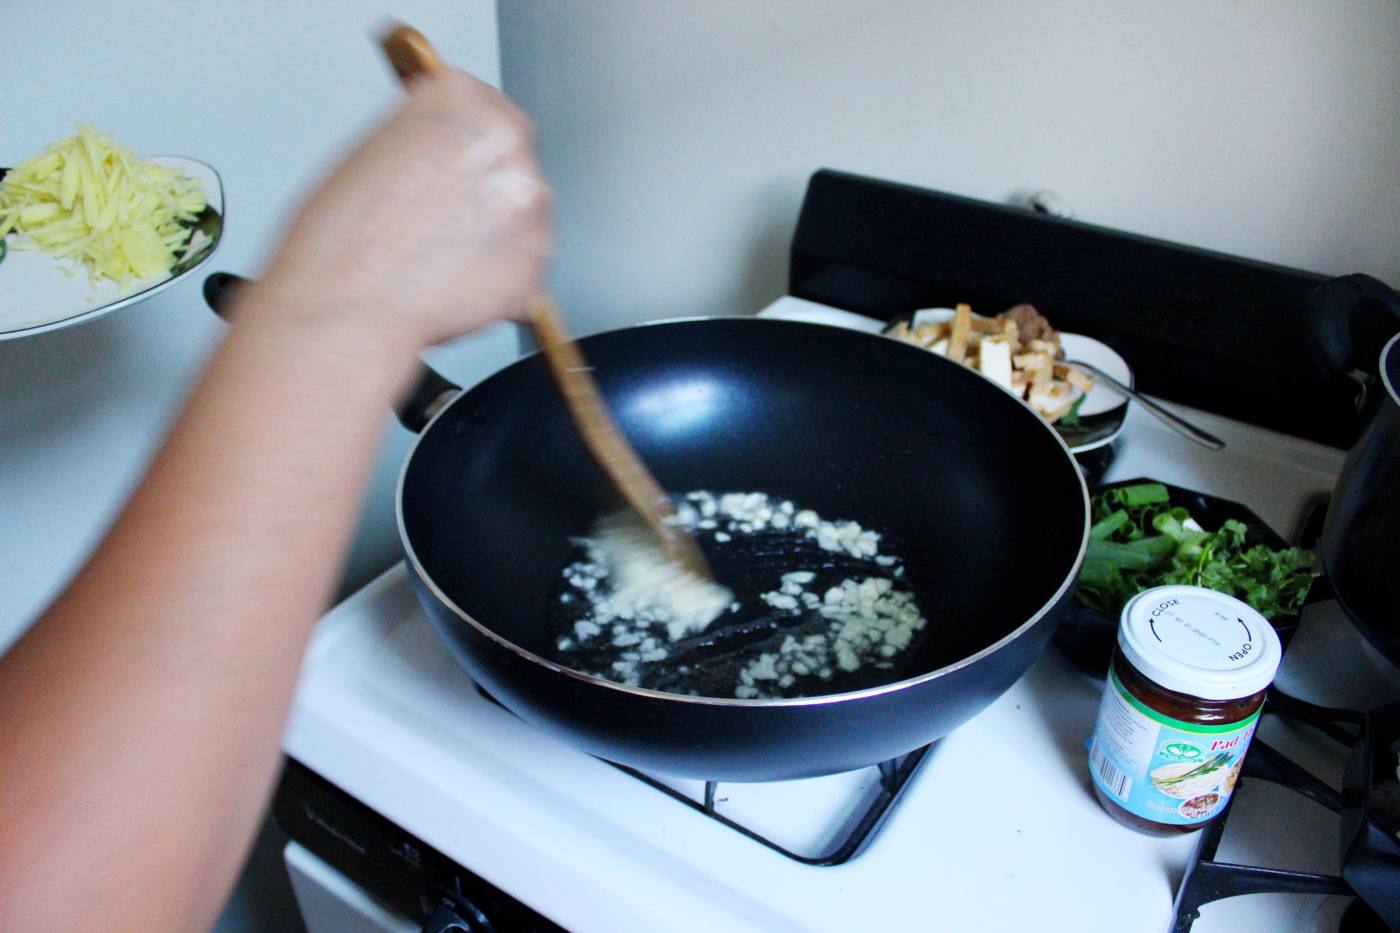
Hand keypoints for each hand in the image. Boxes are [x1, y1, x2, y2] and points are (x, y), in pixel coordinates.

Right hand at [252, 68, 550, 353]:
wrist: (346, 307)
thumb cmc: (341, 240)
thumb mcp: (374, 150)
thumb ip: (427, 137)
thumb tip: (448, 149)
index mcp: (460, 101)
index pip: (487, 104)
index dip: (469, 142)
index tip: (459, 160)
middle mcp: (505, 144)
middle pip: (512, 159)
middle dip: (487, 188)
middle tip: (444, 220)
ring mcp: (528, 205)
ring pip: (524, 213)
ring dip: (497, 233)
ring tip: (442, 258)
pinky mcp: (537, 261)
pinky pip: (527, 265)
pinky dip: (502, 278)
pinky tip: (457, 285)